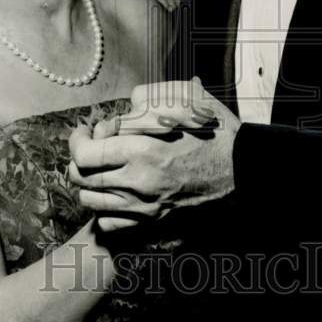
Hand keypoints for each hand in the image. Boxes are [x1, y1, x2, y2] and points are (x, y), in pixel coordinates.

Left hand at [68, 78, 238, 231]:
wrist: (244, 169)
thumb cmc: (215, 131)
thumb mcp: (186, 98)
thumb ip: (148, 98)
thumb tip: (124, 108)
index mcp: (143, 151)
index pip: (85, 154)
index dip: (76, 140)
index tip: (84, 131)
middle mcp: (139, 183)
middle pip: (82, 179)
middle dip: (78, 160)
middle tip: (90, 147)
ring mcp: (145, 205)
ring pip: (91, 202)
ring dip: (89, 183)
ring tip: (102, 168)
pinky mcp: (154, 220)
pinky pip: (110, 223)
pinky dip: (104, 209)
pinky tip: (116, 191)